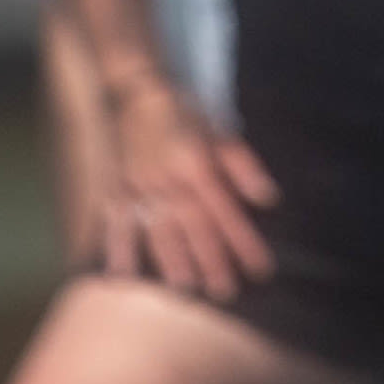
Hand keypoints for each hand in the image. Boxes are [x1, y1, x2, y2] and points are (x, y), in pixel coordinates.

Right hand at [92, 80, 279, 302]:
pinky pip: (116, 223)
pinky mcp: (115, 190)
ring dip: (172, 261)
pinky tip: (122, 275)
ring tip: (186, 288)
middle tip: (226, 291)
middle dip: (212, 261)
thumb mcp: (219, 130)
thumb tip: (268, 198)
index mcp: (197, 165)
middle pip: (194, 228)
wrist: (134, 92)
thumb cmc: (183, 112)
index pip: (226, 212)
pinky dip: (118, 249)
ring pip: (158, 230)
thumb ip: (242, 166)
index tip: (261, 268)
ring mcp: (139, 187)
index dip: (245, 241)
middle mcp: (168, 180)